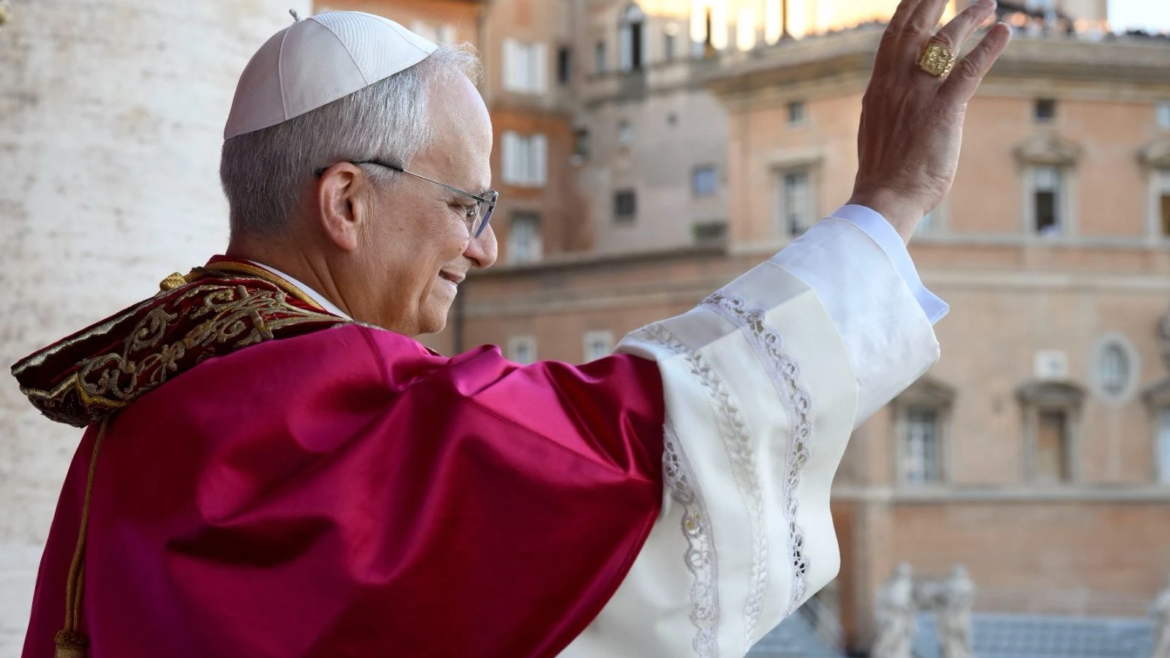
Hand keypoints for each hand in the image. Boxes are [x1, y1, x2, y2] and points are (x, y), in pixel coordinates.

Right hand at [848, 0, 1011, 241]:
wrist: (884, 197)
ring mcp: (919, 95)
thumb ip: (888, 102)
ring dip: (968, 17)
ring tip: (988, 4)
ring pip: (945, 41)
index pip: (893, 35)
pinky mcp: (944, 110)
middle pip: (916, 27)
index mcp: (879, 87)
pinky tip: (1004, 31)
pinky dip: (989, 47)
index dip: (909, 9)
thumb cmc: (883, 172)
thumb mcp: (877, 127)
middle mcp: (896, 83)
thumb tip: (892, 90)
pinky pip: (970, 69)